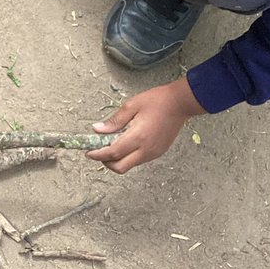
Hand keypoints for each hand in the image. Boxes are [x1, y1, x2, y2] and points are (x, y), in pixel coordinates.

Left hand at [86, 77, 205, 173]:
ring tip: (111, 144)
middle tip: (98, 151)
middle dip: (106, 162)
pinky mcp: (158, 153)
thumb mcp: (131, 105)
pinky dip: (128, 156)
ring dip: (117, 159)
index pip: (113, 153)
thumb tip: (97, 130)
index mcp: (138, 137)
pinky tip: (125, 143)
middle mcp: (146, 149)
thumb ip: (114, 121)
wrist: (181, 103)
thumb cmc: (157, 101)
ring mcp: (153, 153)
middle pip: (120, 167)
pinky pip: (138, 160)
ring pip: (129, 165)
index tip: (88, 152)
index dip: (98, 155)